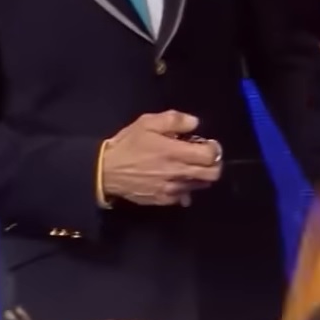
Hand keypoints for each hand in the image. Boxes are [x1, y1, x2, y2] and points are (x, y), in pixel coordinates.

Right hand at [99, 110, 222, 206]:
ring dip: (200, 176)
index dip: (214, 149)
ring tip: (188, 167)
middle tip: (203, 157)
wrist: (105, 171)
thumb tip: (195, 123)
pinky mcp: (164, 200)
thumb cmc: (128, 145)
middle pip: (213, 174)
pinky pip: (184, 196)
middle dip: (213, 164)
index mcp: (175, 153)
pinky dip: (186, 189)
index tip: (207, 144)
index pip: (211, 156)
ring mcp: (172, 189)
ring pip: (200, 186)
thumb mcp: (147, 123)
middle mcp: (178, 173)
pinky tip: (177, 180)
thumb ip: (174, 120)